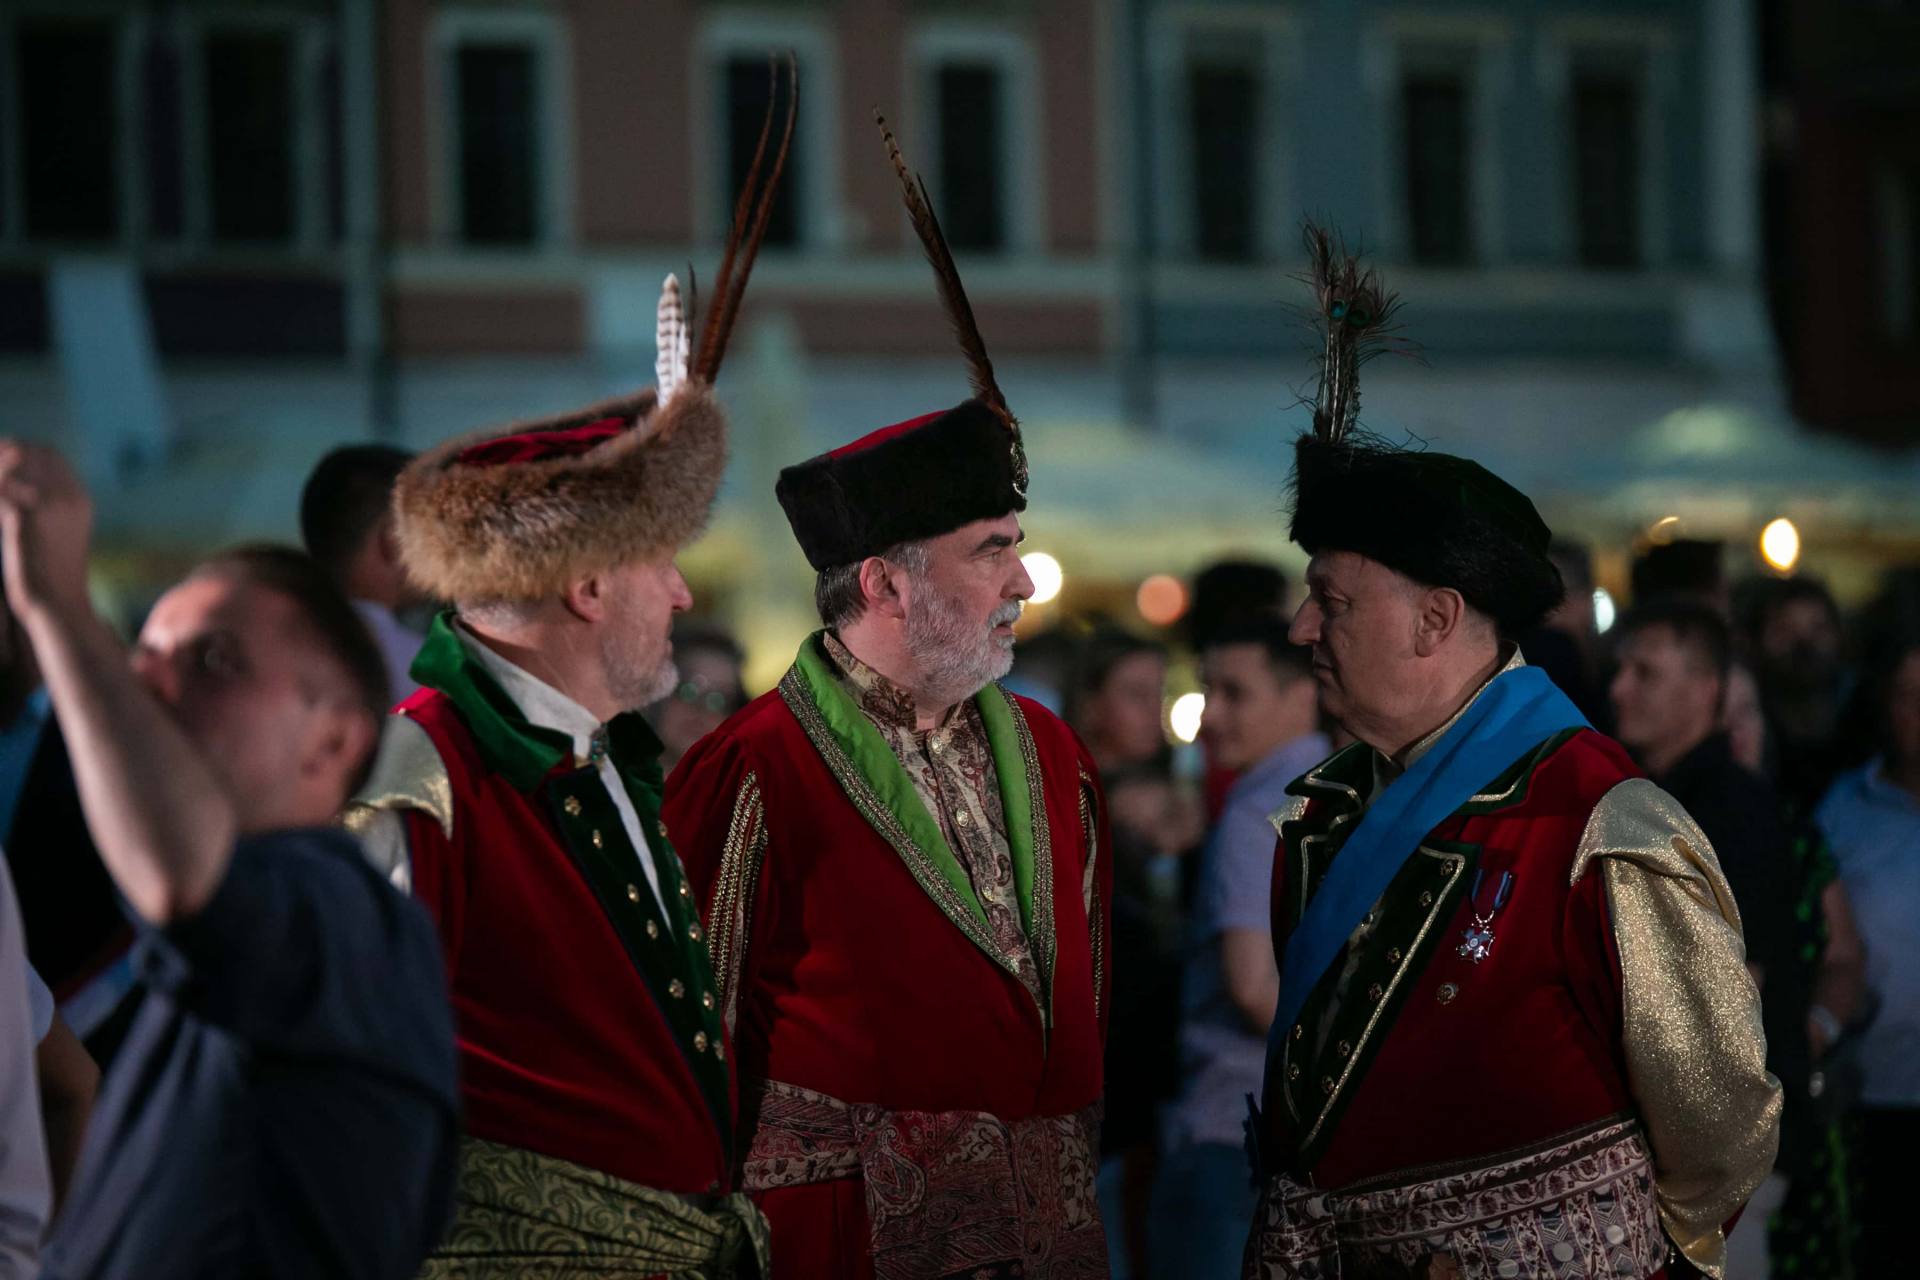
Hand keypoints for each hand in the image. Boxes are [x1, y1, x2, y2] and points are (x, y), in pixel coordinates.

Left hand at [0, 441, 94, 625]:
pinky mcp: (25, 516)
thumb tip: (23, 490)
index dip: (23, 451)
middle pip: (27, 452)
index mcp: (79, 498)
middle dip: (2, 456)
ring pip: (6, 466)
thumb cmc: (52, 574)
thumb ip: (49, 506)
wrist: (59, 605)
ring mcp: (48, 503)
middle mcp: (68, 495)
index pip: (50, 454)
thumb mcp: (62, 533)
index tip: (2, 459)